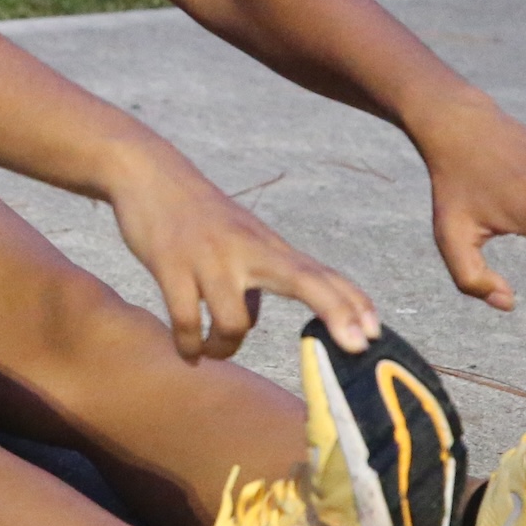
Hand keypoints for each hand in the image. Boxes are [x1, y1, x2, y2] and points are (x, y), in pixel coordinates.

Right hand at [106, 141, 382, 359]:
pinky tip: (188, 352)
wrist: (147, 173)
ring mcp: (211, 258)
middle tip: (359, 347)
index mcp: (267, 247)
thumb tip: (249, 324)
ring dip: (224, 348)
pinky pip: (187, 321)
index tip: (377, 331)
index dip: (350, 302)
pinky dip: (189, 345)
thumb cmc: (195, 212)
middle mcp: (248, 250)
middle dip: (336, 311)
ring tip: (211, 351)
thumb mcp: (234, 241)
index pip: (320, 274)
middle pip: (305, 279)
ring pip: (235, 322)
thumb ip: (249, 280)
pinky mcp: (172, 265)